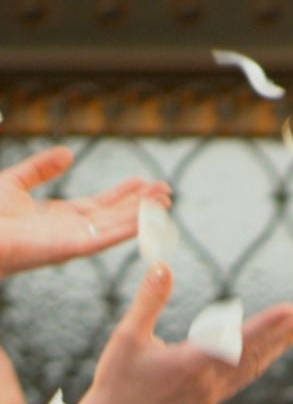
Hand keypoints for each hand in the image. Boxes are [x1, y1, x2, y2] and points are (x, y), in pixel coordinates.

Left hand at [0, 148, 170, 276]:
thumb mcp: (15, 181)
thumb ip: (41, 168)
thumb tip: (67, 153)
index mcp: (63, 217)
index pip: (102, 204)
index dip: (124, 193)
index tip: (145, 182)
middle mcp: (74, 231)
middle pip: (116, 215)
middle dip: (142, 203)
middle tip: (166, 191)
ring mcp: (75, 241)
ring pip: (117, 226)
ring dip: (143, 216)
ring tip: (165, 203)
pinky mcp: (72, 249)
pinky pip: (106, 238)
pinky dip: (128, 230)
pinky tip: (145, 221)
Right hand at [18, 261, 292, 403]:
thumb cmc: (117, 380)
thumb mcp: (127, 335)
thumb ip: (149, 300)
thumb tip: (162, 265)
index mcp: (194, 365)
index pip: (240, 341)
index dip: (269, 325)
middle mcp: (212, 382)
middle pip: (259, 353)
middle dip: (288, 333)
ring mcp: (214, 394)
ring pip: (256, 366)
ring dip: (280, 346)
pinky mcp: (210, 400)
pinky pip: (244, 377)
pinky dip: (262, 360)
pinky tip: (271, 351)